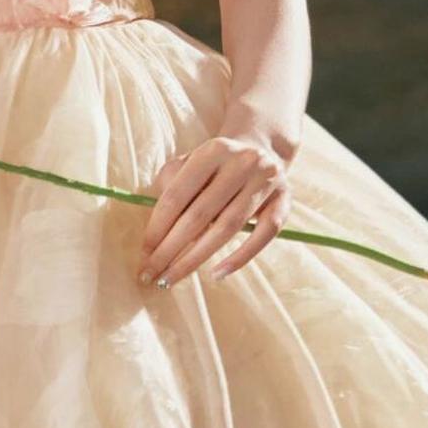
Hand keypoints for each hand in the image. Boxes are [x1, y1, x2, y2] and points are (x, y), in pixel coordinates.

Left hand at [137, 122, 292, 286]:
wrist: (261, 149)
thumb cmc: (214, 166)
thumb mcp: (189, 164)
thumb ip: (170, 187)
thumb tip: (155, 234)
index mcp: (213, 150)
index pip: (177, 195)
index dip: (157, 227)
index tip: (143, 253)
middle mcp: (242, 162)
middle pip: (200, 215)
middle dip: (171, 249)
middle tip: (152, 274)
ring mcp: (266, 182)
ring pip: (228, 227)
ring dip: (197, 258)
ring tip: (174, 278)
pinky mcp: (284, 201)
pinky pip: (264, 235)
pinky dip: (240, 258)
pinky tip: (217, 274)